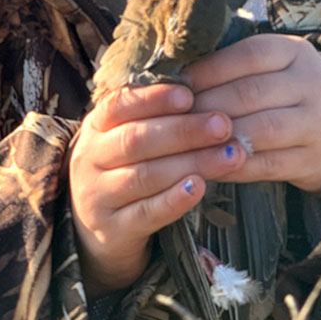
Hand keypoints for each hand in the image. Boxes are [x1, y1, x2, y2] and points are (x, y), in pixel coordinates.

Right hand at [69, 83, 246, 295]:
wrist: (97, 228)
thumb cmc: (125, 168)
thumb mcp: (127, 136)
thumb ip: (155, 116)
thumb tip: (204, 89)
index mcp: (96, 127)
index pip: (119, 105)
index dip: (154, 99)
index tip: (189, 95)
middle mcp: (90, 159)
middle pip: (136, 140)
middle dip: (184, 131)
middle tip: (224, 125)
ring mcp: (97, 196)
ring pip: (145, 176)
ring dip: (192, 163)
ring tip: (229, 155)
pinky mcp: (113, 230)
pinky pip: (146, 214)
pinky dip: (174, 200)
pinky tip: (200, 187)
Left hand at [184, 35, 320, 200]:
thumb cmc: (288, 94)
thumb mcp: (273, 69)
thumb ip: (235, 68)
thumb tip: (177, 77)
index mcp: (295, 52)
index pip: (248, 55)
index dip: (208, 70)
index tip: (177, 85)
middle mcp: (311, 83)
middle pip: (250, 93)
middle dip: (206, 106)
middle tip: (174, 118)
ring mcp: (317, 123)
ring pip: (260, 130)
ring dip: (218, 138)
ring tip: (187, 143)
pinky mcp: (313, 160)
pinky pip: (267, 165)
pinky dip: (233, 167)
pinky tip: (208, 167)